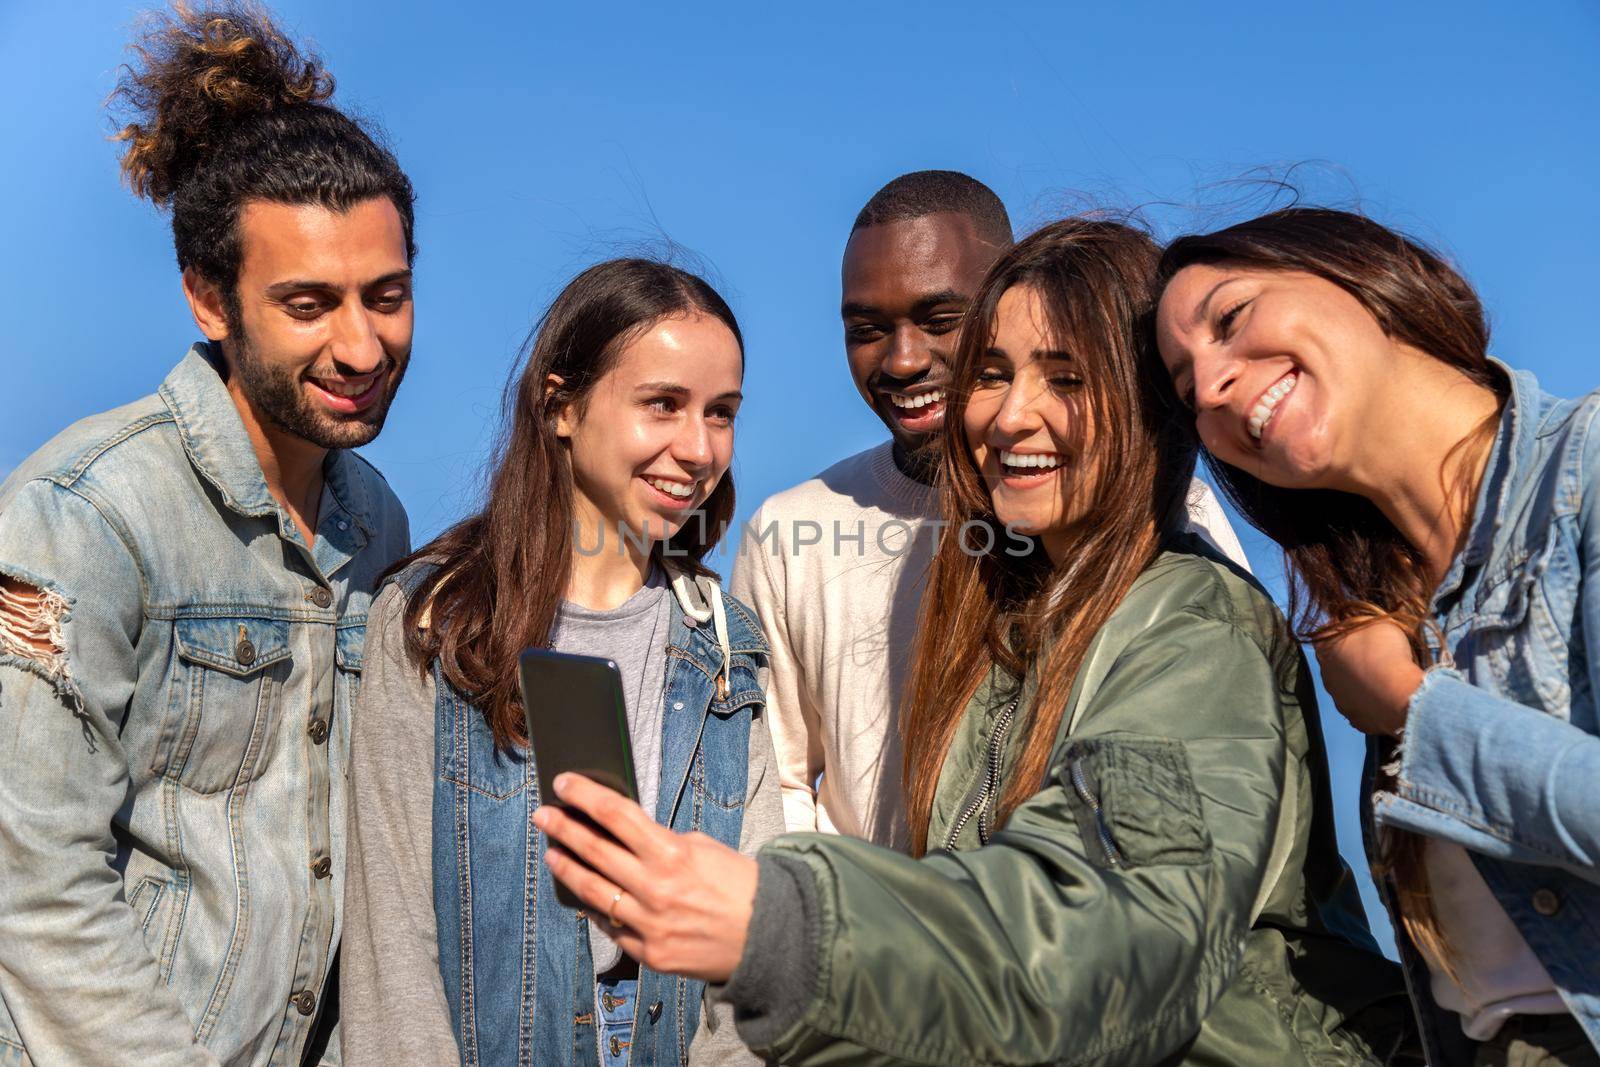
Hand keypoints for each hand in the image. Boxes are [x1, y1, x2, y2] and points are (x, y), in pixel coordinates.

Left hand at [533, 773, 757, 982]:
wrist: (770, 938)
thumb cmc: (740, 885)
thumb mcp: (704, 848)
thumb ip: (661, 843)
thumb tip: (624, 836)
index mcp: (671, 854)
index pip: (615, 815)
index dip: (584, 796)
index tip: (563, 783)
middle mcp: (654, 889)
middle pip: (594, 850)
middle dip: (563, 828)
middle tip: (543, 815)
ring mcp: (649, 925)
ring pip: (592, 892)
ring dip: (567, 869)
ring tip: (553, 853)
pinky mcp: (650, 953)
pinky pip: (612, 927)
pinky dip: (597, 908)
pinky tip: (584, 894)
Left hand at [1313, 617, 1424, 736]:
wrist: (1396, 693)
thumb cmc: (1384, 651)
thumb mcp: (1375, 622)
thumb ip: (1361, 623)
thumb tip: (1356, 624)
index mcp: (1325, 649)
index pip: (1327, 635)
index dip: (1344, 631)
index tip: (1362, 632)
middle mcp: (1326, 675)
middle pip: (1337, 663)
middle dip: (1353, 659)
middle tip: (1377, 657)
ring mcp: (1338, 699)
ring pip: (1348, 687)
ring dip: (1362, 683)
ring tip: (1385, 679)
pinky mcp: (1354, 719)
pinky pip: (1362, 707)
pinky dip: (1372, 702)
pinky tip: (1387, 698)